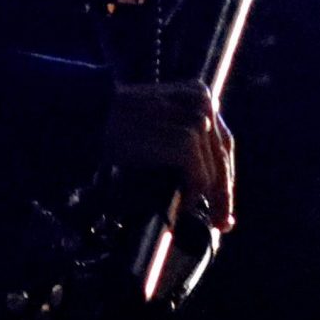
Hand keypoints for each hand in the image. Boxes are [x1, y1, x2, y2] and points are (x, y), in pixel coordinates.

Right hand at [103, 82, 235, 232]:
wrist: (92, 120)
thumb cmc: (119, 130)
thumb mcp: (160, 128)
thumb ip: (186, 145)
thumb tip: (212, 189)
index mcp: (198, 94)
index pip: (222, 142)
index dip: (226, 176)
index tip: (226, 206)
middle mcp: (203, 102)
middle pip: (222, 156)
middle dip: (223, 193)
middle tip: (224, 224)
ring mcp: (196, 119)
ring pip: (213, 169)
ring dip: (202, 194)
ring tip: (187, 208)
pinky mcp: (186, 139)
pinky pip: (200, 176)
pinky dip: (193, 192)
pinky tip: (182, 202)